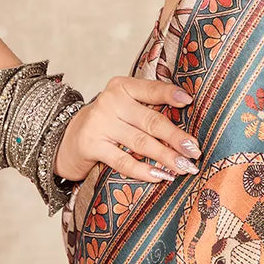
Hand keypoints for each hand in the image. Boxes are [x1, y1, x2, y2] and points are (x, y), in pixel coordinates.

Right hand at [53, 74, 198, 183]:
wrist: (69, 138)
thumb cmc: (109, 121)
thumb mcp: (125, 106)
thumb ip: (149, 108)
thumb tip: (187, 122)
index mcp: (122, 86)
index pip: (151, 89)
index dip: (170, 95)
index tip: (189, 101)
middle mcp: (111, 102)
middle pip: (151, 121)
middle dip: (176, 138)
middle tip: (195, 150)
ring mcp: (100, 124)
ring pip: (141, 143)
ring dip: (166, 157)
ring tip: (184, 167)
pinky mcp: (92, 146)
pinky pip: (123, 161)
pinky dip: (144, 170)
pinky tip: (160, 176)